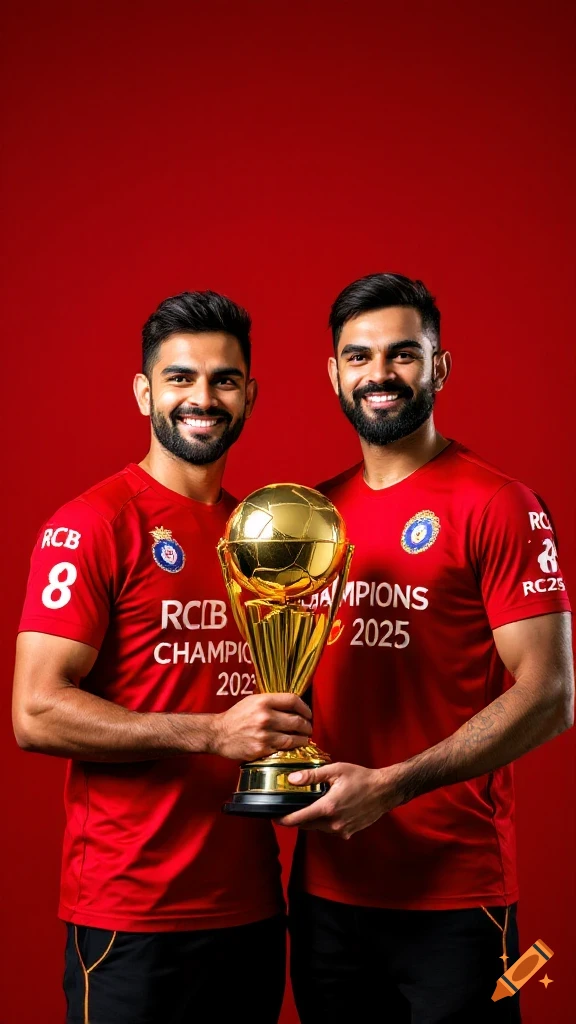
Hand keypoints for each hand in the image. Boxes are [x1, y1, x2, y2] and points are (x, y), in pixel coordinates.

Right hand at [210, 693, 312, 760]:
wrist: (218, 734)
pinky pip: (283, 750)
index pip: (293, 700)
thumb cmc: (236, 716)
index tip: (308, 713)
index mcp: (263, 701)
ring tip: (304, 739)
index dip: (305, 707)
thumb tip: (294, 706)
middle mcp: (265, 717)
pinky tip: (292, 747)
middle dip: (307, 726)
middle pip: (297, 721)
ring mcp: (264, 735)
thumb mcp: (253, 701)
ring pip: (294, 738)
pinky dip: (291, 749)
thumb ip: (272, 702)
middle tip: (308, 728)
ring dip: (303, 739)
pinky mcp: (262, 750)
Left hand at [276, 762, 405, 838]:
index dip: (284, 820)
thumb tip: (291, 779)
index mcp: (328, 807)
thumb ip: (312, 776)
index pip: (299, 819)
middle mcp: (334, 823)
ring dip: (312, 820)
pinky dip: (325, 822)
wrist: (385, 790)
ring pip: (318, 828)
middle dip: (297, 818)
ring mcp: (342, 830)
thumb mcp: (335, 771)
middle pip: (306, 825)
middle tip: (289, 809)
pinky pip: (330, 829)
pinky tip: (329, 809)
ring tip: (310, 805)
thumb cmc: (362, 778)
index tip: (274, 818)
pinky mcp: (349, 833)